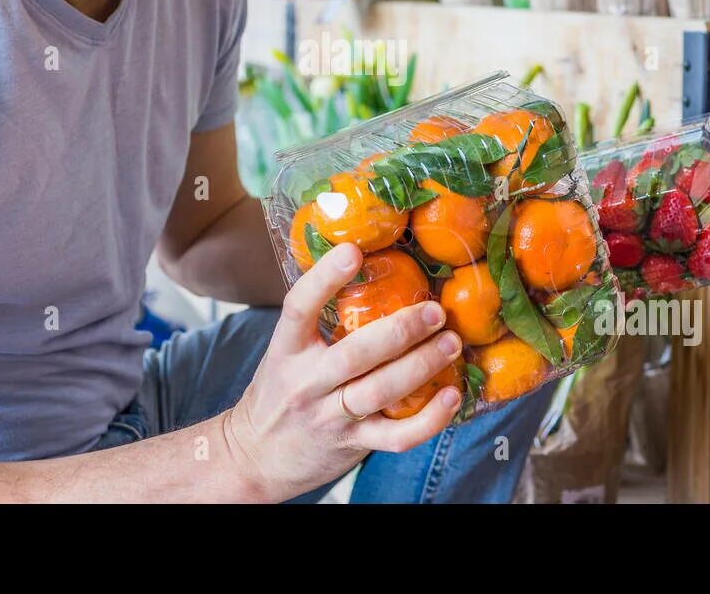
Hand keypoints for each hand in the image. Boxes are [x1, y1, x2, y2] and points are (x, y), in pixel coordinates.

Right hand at [224, 243, 463, 501]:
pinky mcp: (353, 445)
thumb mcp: (286, 353)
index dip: (324, 278)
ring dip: (421, 366)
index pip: (299, 308)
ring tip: (451, 343)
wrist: (256, 458)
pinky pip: (396, 436)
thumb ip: (318, 323)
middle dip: (400, 330)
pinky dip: (429, 419)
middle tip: (435, 311)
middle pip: (355, 354)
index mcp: (286, 350)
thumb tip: (366, 269)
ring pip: (380, 392)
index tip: (354, 251)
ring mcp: (330, 417)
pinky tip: (453, 396)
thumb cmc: (279, 393)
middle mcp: (307, 383)